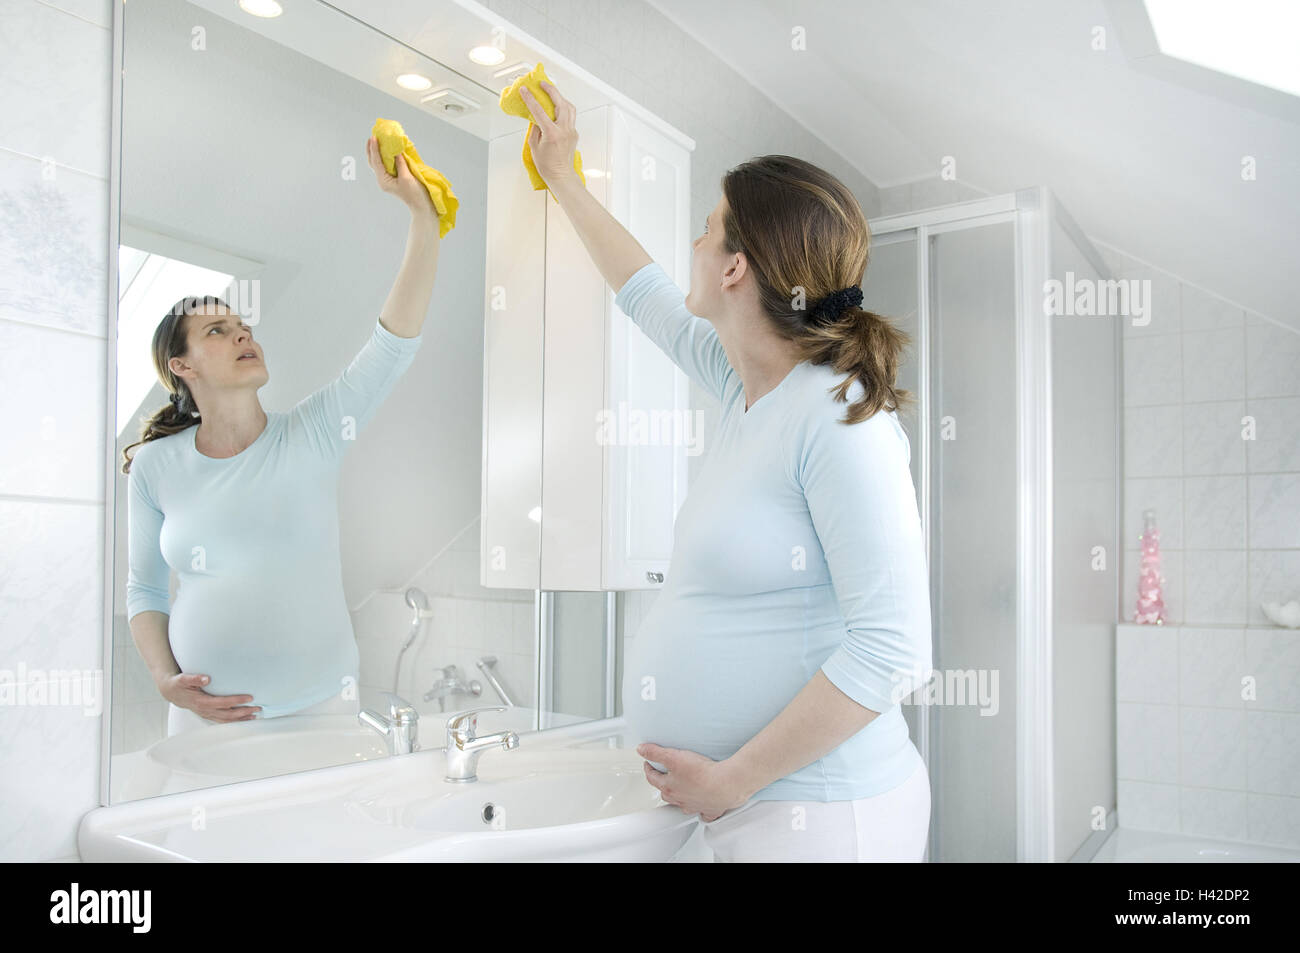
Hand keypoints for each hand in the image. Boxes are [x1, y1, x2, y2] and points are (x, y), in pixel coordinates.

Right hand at [156, 672, 259, 721]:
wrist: (171, 692)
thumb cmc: (178, 684)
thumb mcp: (183, 679)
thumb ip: (194, 678)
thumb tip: (206, 678)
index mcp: (201, 702)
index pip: (223, 703)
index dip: (236, 701)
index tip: (249, 697)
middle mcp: (205, 710)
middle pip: (228, 714)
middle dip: (244, 712)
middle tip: (258, 707)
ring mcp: (207, 714)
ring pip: (226, 720)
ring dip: (241, 718)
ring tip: (255, 714)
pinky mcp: (208, 714)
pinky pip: (223, 720)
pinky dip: (235, 721)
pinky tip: (245, 718)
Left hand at [366, 135, 436, 218]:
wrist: (422, 206)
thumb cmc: (415, 194)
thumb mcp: (407, 177)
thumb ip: (400, 163)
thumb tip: (395, 151)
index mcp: (383, 180)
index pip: (376, 162)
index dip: (374, 149)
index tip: (373, 137)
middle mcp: (383, 180)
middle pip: (374, 162)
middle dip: (372, 150)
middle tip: (372, 137)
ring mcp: (388, 180)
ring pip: (379, 164)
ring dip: (377, 152)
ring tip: (377, 141)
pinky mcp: (394, 179)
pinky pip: (387, 166)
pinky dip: (386, 157)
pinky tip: (388, 150)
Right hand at [518, 80, 580, 189]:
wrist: (561, 176)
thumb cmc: (547, 165)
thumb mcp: (534, 145)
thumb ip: (534, 128)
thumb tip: (535, 117)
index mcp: (552, 134)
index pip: (539, 111)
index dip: (530, 98)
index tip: (525, 90)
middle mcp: (564, 130)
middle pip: (561, 103)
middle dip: (551, 90)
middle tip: (542, 84)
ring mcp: (571, 131)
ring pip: (569, 107)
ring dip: (560, 97)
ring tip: (551, 93)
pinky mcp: (574, 133)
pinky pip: (570, 116)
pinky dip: (563, 109)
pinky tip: (556, 108)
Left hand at [636, 742, 750, 821]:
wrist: (725, 785)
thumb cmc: (702, 773)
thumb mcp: (674, 757)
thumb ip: (656, 752)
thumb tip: (641, 749)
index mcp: (669, 787)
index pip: (652, 778)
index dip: (649, 768)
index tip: (648, 763)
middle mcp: (680, 799)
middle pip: (665, 792)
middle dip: (662, 783)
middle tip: (663, 775)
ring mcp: (694, 806)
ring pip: (682, 804)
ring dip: (679, 797)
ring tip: (680, 790)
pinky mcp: (710, 809)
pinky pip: (703, 813)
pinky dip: (701, 811)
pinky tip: (702, 807)